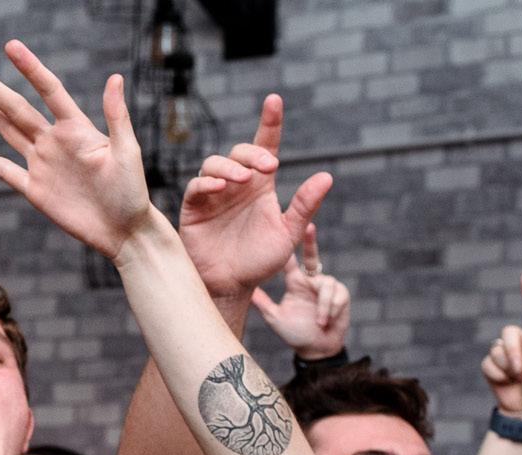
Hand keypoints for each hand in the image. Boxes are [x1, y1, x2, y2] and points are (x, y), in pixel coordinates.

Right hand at [0, 41, 151, 259]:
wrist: (122, 230)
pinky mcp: (34, 189)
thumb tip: (115, 77)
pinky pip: (4, 170)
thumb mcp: (127, 151)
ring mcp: (42, 164)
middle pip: (17, 108)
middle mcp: (55, 141)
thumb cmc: (131, 190)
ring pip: (7, 131)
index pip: (48, 90)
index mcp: (77, 128)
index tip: (10, 47)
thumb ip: (116, 116)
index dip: (30, 68)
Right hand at [178, 94, 332, 299]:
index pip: (265, 145)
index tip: (274, 101)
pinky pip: (196, 186)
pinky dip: (207, 182)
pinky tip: (220, 188)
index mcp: (261, 186)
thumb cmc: (259, 261)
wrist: (231, 286)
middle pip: (239, 152)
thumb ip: (304, 205)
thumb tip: (326, 177)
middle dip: (253, 153)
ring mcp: (214, 195)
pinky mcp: (195, 208)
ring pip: (215, 164)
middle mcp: (237, 185)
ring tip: (243, 180)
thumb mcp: (288, 233)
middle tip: (270, 167)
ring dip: (230, 167)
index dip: (269, 122)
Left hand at [250, 223, 349, 358]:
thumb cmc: (295, 333)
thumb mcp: (274, 317)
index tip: (278, 228)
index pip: (290, 261)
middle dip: (311, 241)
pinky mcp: (341, 295)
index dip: (287, 246)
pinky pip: (336, 296)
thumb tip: (240, 291)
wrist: (316, 349)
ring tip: (318, 321)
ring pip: (325, 284)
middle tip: (309, 226)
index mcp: (296, 282)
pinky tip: (325, 321)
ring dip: (322, 305)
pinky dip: (329, 310)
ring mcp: (327, 287)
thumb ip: (261, 303)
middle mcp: (311, 280)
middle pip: (312, 256)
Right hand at [483, 273, 521, 420]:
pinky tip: (504, 381)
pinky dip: (496, 374)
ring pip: (496, 348)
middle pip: (508, 332)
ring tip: (515, 378)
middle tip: (521, 370)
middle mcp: (518, 342)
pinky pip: (488, 363)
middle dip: (513, 351)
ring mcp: (503, 353)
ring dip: (506, 365)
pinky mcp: (491, 365)